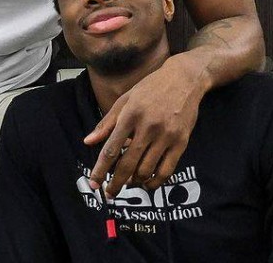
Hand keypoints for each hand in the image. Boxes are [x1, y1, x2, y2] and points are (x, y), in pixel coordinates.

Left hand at [84, 56, 204, 197]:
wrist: (184, 79)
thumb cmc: (151, 88)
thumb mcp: (125, 99)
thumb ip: (106, 123)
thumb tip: (88, 142)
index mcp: (130, 114)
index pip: (111, 148)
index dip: (100, 169)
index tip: (94, 183)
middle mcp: (148, 126)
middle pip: (127, 164)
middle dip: (115, 183)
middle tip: (110, 193)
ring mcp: (166, 135)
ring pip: (146, 170)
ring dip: (134, 182)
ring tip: (128, 183)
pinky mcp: (181, 142)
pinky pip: (166, 170)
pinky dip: (155, 182)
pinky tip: (147, 183)